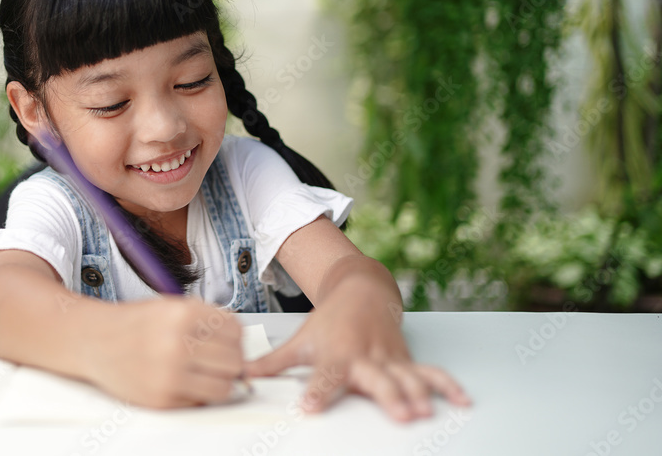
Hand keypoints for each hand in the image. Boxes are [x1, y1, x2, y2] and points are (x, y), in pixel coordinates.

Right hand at [87, 297, 244, 408]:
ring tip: (205, 373)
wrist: (94, 340)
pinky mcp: (161, 398)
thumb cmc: (134, 324)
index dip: (236, 339)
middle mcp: (177, 342)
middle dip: (231, 362)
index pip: (236, 332)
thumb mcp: (172, 306)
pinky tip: (185, 381)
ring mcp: (169, 373)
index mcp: (183, 313)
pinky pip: (201, 402)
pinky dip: (199, 394)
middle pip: (234, 361)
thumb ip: (206, 321)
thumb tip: (240, 345)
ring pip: (224, 386)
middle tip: (218, 361)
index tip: (229, 343)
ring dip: (220, 382)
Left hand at [246, 278, 471, 420]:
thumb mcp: (299, 340)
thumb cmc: (329, 320)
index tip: (311, 408)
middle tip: (398, 413)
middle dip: (387, 395)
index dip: (318, 393)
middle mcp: (364, 356)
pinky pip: (430, 372)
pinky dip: (448, 385)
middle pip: (375, 378)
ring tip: (425, 410)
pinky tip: (462, 401)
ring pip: (406, 376)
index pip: (324, 377)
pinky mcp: (406, 359)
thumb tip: (240, 375)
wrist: (360, 289)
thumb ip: (272, 363)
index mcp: (335, 354)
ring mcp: (388, 358)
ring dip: (417, 393)